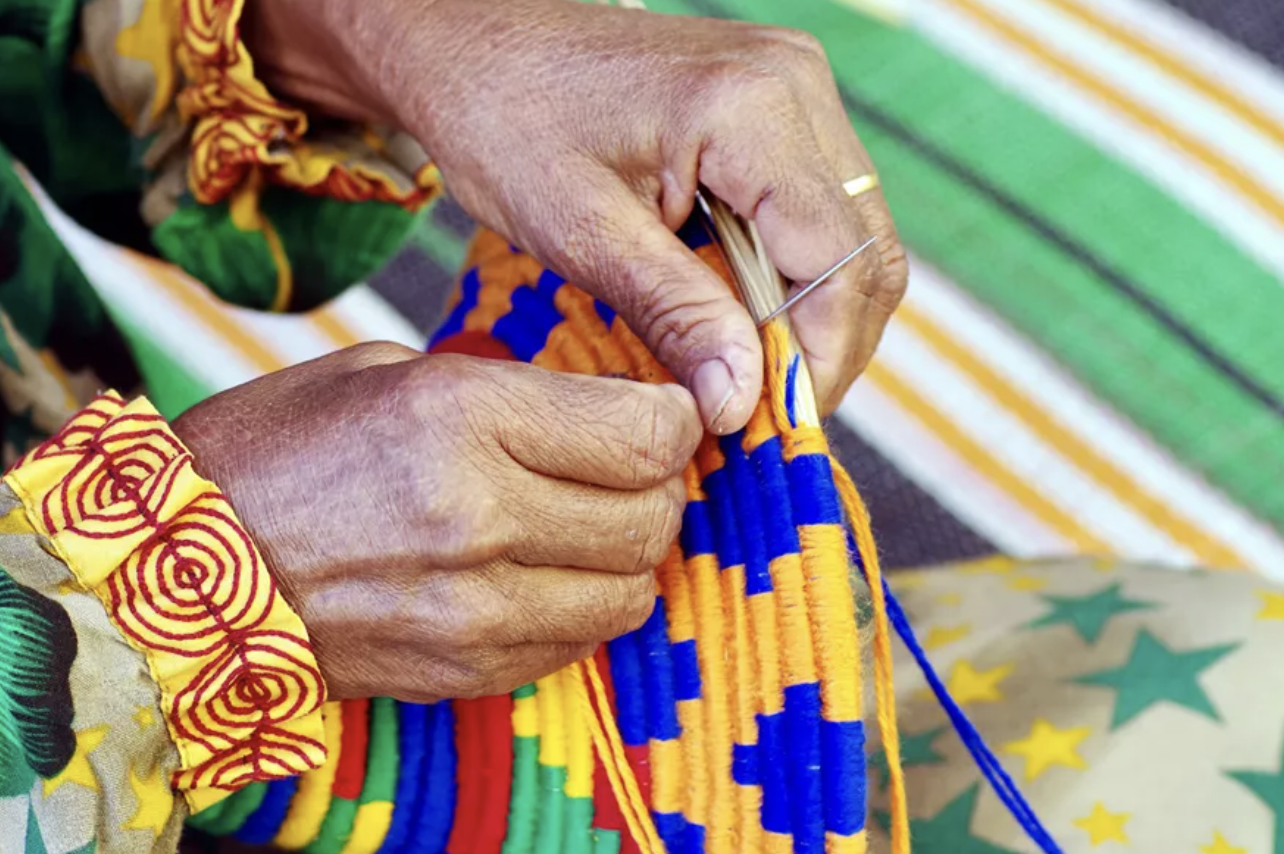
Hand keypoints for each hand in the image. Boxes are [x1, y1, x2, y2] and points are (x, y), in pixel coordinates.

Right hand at [173, 344, 700, 700]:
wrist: (177, 579)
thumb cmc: (273, 456)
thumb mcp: (387, 376)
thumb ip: (510, 391)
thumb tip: (604, 411)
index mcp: (460, 416)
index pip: (643, 434)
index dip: (676, 420)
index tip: (665, 412)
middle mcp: (479, 516)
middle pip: (653, 514)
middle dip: (660, 484)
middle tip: (630, 465)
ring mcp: (476, 607)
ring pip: (632, 590)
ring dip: (628, 553)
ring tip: (586, 522)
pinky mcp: (467, 668)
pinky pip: (581, 642)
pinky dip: (585, 605)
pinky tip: (544, 573)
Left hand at [245, 0, 907, 431]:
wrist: (472, 43)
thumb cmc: (505, 120)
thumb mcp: (582, 231)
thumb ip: (674, 313)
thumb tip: (740, 402)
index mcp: (753, 108)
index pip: (838, 262)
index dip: (819, 360)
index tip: (769, 426)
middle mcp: (797, 85)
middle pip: (865, 252)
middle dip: (825, 346)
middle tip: (761, 412)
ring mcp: (795, 87)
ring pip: (853, 235)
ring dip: (813, 315)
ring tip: (747, 372)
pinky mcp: (779, 104)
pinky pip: (818, 209)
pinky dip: (792, 274)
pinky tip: (740, 314)